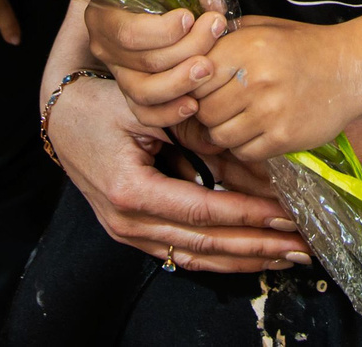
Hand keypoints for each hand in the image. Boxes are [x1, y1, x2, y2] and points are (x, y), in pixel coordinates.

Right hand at [45, 73, 309, 273]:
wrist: (61, 115)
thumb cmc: (102, 103)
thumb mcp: (147, 108)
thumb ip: (194, 131)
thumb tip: (246, 147)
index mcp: (132, 190)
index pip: (203, 211)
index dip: (248, 215)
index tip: (286, 215)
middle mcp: (128, 222)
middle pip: (204, 244)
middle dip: (257, 246)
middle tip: (300, 245)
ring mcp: (129, 233)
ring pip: (196, 257)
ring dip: (244, 259)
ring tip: (286, 256)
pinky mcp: (134, 233)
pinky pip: (182, 253)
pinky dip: (220, 256)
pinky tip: (251, 256)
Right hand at [84, 2, 229, 128]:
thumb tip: (214, 5)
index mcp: (104, 14)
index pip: (129, 34)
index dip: (162, 31)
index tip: (189, 17)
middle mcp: (105, 46)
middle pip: (145, 62)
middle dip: (187, 49)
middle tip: (216, 30)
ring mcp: (118, 72)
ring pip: (143, 93)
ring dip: (180, 83)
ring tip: (208, 67)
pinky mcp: (131, 91)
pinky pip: (145, 113)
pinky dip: (169, 114)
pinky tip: (193, 104)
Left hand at [192, 16, 361, 161]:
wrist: (350, 68)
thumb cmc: (302, 46)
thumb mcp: (262, 26)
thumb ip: (224, 37)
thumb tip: (183, 50)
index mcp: (247, 47)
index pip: (195, 76)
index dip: (195, 84)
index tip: (204, 86)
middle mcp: (256, 79)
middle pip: (203, 110)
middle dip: (207, 111)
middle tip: (221, 106)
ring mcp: (271, 111)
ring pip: (219, 136)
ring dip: (224, 131)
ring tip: (239, 118)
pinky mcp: (284, 137)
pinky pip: (244, 152)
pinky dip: (245, 146)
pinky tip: (256, 130)